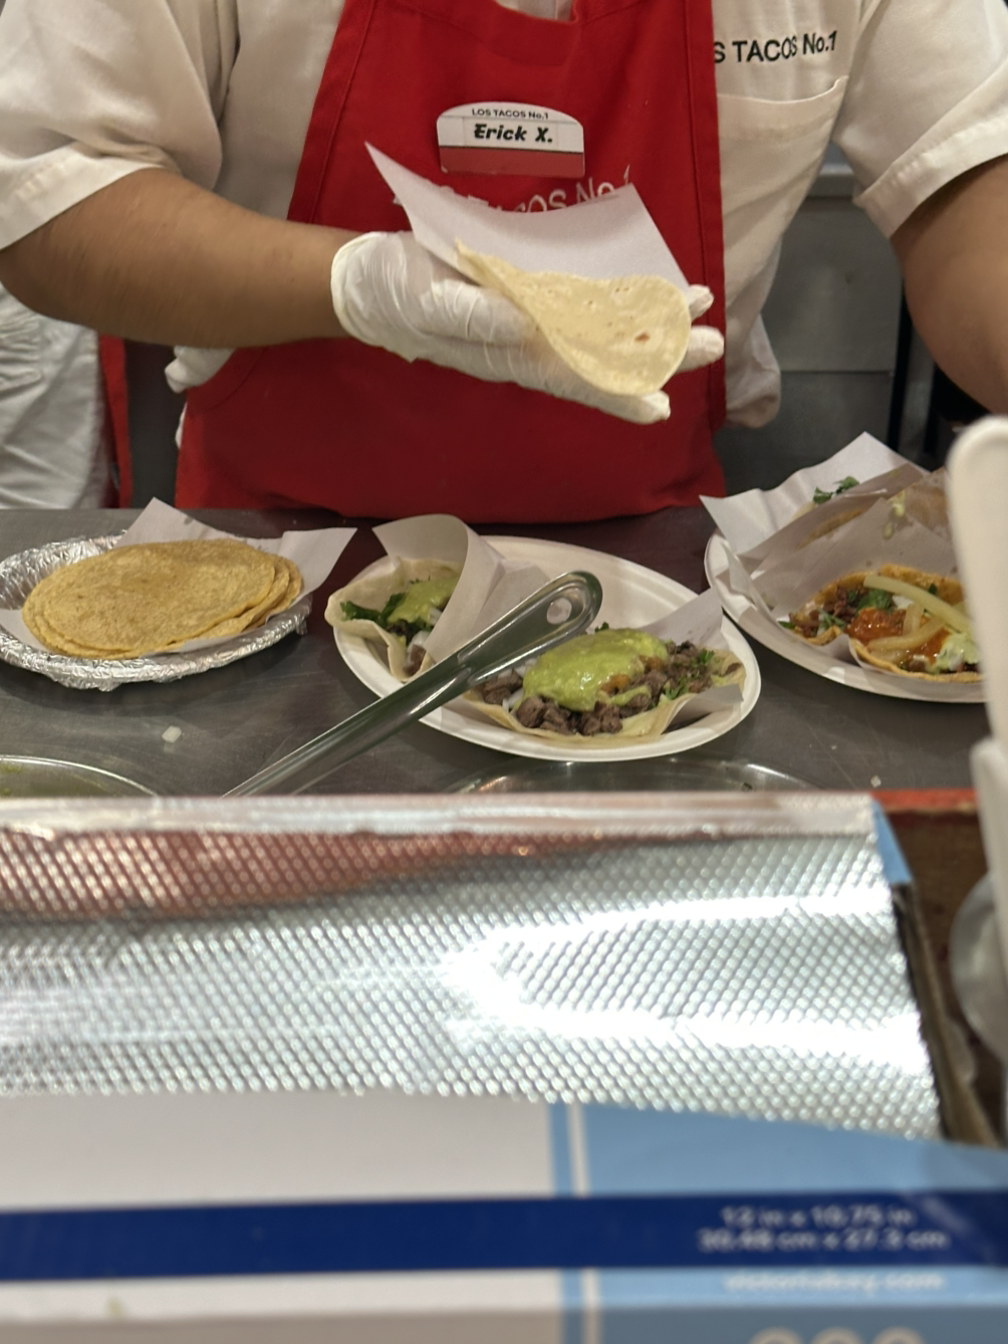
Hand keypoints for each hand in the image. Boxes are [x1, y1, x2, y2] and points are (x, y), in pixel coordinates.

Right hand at [330, 232, 723, 424]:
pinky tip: (652, 289)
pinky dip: (621, 297)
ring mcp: (536, 321)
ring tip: (699, 307)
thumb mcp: (432, 303)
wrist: (373, 282)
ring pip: (604, 328)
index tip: (662, 408)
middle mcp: (534, 344)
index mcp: (513, 356)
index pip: (577, 381)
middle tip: (713, 344)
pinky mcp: (530, 294)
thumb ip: (476, 316)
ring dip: (651, 321)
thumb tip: (524, 324)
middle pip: (606, 355)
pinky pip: (586, 300)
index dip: (619, 394)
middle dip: (659, 351)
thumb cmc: (399, 296)